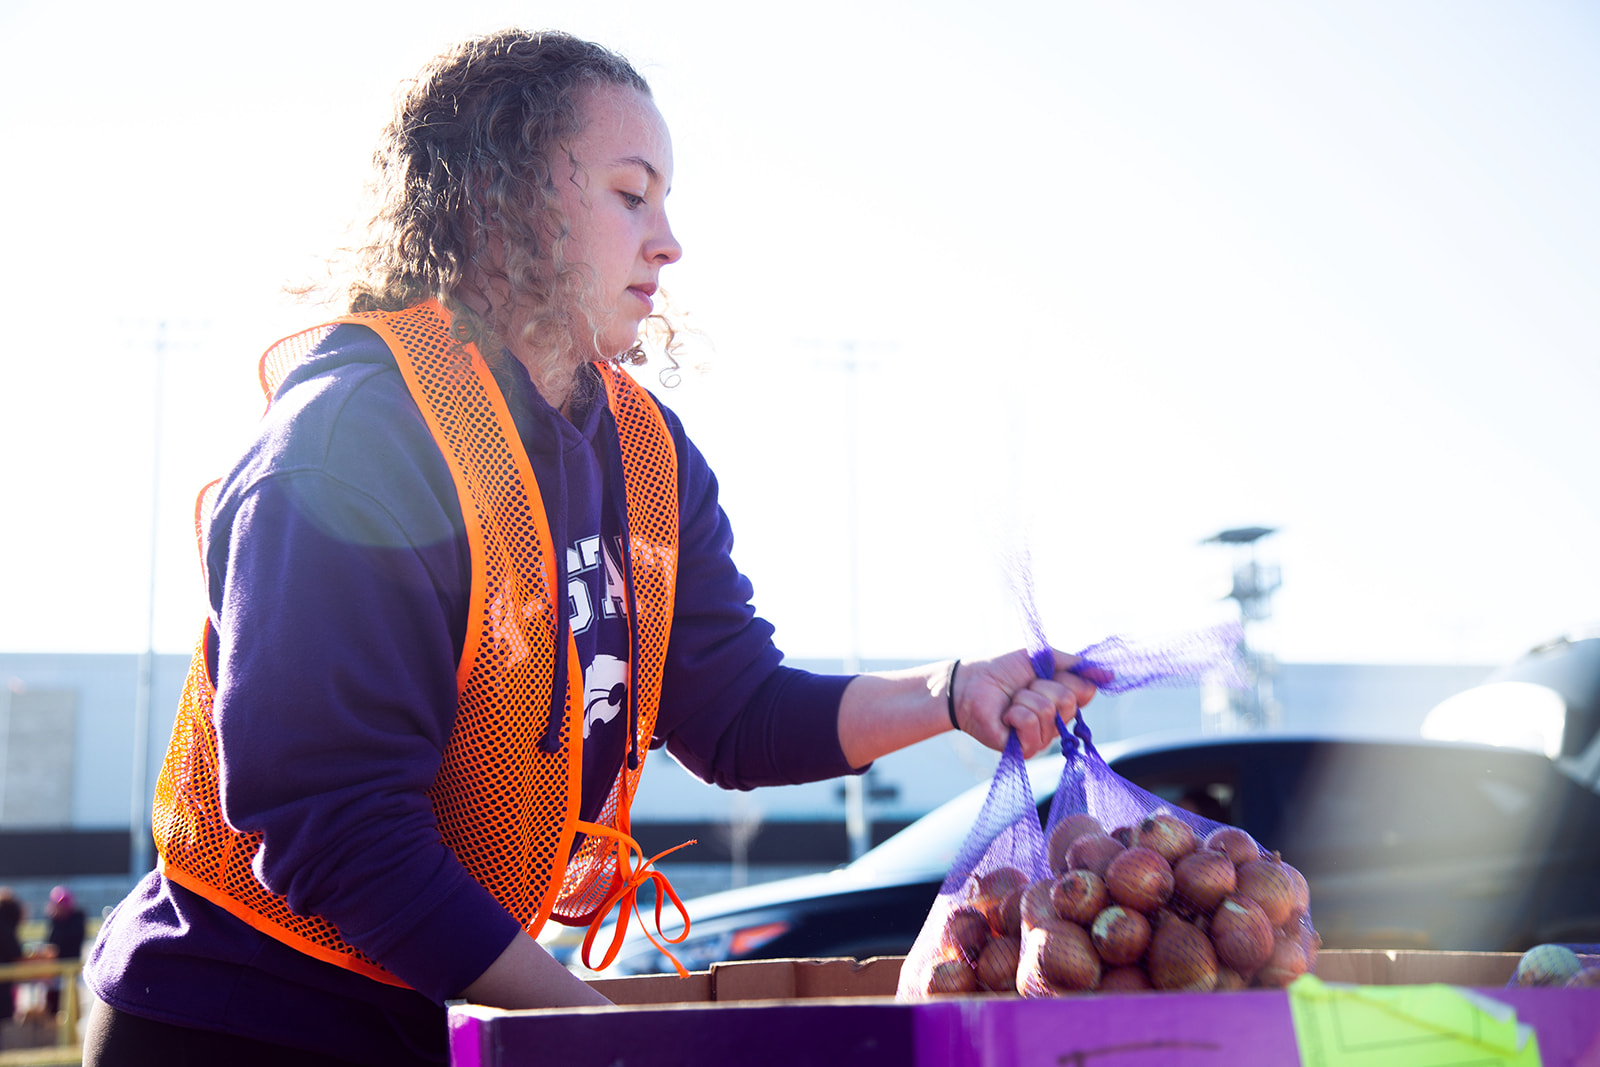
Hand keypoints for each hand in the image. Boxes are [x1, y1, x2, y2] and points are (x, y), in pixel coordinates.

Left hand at [950, 649, 1095, 757]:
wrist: (968, 682)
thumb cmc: (1002, 669)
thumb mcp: (1042, 659)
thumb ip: (1076, 665)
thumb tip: (1111, 675)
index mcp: (1063, 702)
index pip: (1086, 691)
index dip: (1066, 677)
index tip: (1045, 672)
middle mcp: (1056, 724)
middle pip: (1069, 701)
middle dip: (1042, 685)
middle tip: (1022, 686)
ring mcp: (1040, 738)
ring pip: (1049, 712)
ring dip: (1025, 698)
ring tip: (1010, 700)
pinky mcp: (1022, 749)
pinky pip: (1031, 726)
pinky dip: (1016, 712)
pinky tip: (1005, 715)